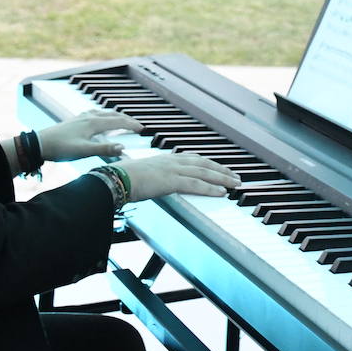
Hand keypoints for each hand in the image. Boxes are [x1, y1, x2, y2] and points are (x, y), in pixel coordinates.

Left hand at [38, 110, 141, 161]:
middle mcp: (89, 117)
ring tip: (123, 120)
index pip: (118, 122)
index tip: (142, 128)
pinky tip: (99, 118)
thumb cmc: (61, 148)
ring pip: (103, 113)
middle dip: (126, 119)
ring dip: (115, 116)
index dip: (131, 125)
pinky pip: (94, 114)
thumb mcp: (84, 151)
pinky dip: (103, 115)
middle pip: (112, 115)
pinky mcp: (75, 120)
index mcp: (93, 123)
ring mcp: (81, 117)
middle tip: (137, 125)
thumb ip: (104, 149)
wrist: (39, 143)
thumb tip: (123, 148)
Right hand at [119, 152, 241, 200]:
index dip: (209, 163)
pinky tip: (222, 192)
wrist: (115, 178)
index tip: (220, 168)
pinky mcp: (171, 181)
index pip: (193, 159)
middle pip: (204, 163)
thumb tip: (155, 183)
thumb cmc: (124, 178)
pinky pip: (196, 184)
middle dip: (222, 170)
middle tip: (236, 176)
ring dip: (222, 178)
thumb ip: (154, 177)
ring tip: (235, 184)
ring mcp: (173, 170)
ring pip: (204, 172)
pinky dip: (211, 188)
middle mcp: (172, 161)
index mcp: (166, 158)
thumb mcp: (142, 174)